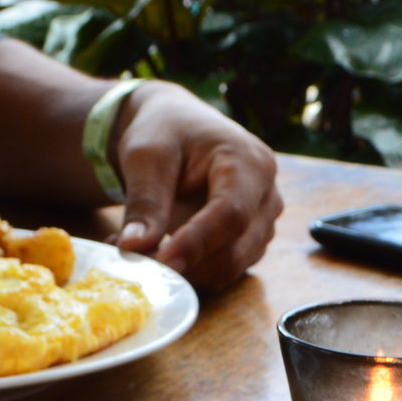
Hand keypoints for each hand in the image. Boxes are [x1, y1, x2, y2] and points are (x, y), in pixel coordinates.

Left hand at [111, 85, 281, 291]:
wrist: (179, 129)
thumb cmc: (167, 133)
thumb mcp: (147, 155)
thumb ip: (145, 201)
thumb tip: (134, 249)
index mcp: (251, 162)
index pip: (231, 214)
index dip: (197, 243)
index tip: (160, 263)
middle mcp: (267, 196)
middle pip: (234, 250)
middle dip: (186, 264)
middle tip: (135, 260)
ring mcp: (263, 223)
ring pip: (229, 268)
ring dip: (184, 270)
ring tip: (140, 251)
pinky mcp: (250, 243)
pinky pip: (222, 271)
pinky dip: (190, 271)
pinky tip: (159, 251)